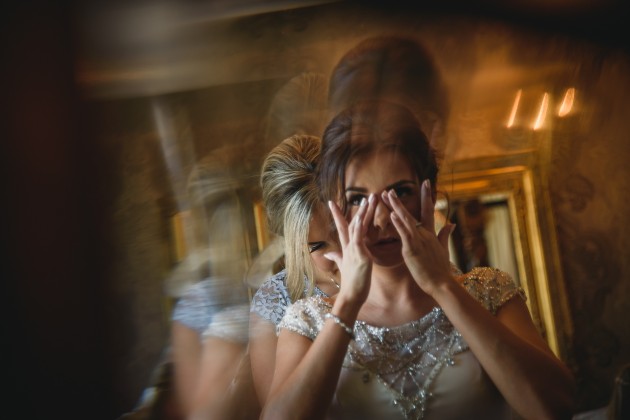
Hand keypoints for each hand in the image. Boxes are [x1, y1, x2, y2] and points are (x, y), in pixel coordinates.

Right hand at [324, 195, 375, 306]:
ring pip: (357, 227)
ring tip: (369, 199)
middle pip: (351, 223)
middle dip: (359, 209)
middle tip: (366, 195)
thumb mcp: (343, 267)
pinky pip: (359, 238)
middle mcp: (349, 246)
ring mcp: (354, 250)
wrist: (351, 295)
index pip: (342, 227)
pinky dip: (360, 226)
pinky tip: (362, 216)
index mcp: (347, 248)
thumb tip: (327, 254)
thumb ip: (336, 257)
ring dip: (363, 212)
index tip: (332, 202)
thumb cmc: (350, 283)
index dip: (338, 215)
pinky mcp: (360, 255)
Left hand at [382, 180, 454, 295]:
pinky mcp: (412, 250)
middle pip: (412, 213)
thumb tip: (451, 223)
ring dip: (396, 207)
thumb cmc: (440, 269)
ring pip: (406, 220)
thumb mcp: (444, 249)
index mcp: (430, 234)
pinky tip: (392, 215)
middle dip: (399, 202)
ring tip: (388, 195)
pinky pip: (404, 234)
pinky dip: (399, 224)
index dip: (426, 196)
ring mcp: (419, 241)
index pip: (428, 211)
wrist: (441, 283)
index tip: (424, 182)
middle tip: (390, 189)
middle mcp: (424, 234)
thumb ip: (445, 235)